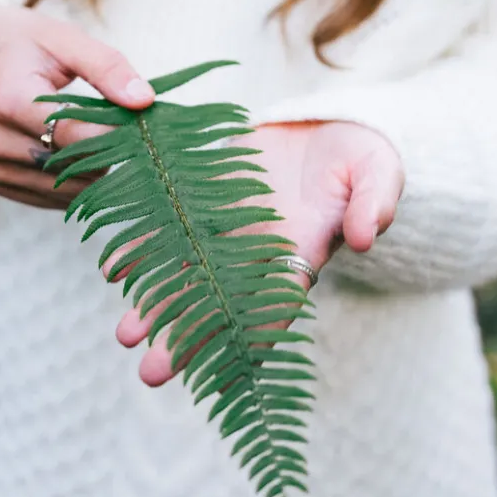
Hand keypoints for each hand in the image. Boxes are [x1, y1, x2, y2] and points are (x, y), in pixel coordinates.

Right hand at [0, 0, 154, 209]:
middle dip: (112, 152)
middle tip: (134, 129)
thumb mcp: (63, 38)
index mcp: (8, 98)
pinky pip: (53, 198)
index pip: (74, 134)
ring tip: (110, 137)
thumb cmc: (19, 42)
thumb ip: (107, 67)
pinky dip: (78, 180)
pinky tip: (87, 152)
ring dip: (99, 170)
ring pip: (68, 190)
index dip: (116, 133)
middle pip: (73, 166)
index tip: (145, 123)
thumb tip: (145, 101)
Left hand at [106, 119, 404, 385]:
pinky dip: (145, 247)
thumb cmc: (363, 157)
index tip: (221, 371)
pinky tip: (116, 267)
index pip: (276, 307)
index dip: (249, 338)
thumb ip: (373, 205)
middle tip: (152, 372)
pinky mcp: (208, 195)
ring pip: (189, 273)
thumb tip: (365, 238)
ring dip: (157, 303)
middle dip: (188, 337)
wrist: (330, 124)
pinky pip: (171, 226)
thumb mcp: (379, 175)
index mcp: (303, 255)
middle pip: (221, 303)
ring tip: (125, 334)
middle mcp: (260, 251)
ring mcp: (230, 226)